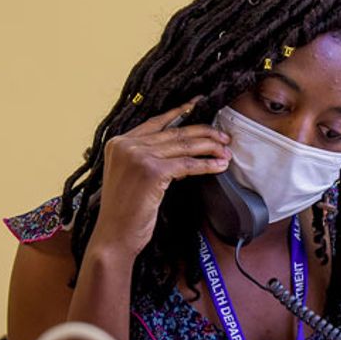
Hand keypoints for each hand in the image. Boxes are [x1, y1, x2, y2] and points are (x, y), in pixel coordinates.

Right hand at [92, 100, 230, 255]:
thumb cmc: (124, 212)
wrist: (114, 236)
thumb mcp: (131, 176)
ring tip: (226, 151)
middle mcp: (126, 145)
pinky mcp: (152, 171)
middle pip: (174, 133)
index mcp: (118, 142)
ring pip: (183, 146)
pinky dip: (206, 165)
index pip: (156, 122)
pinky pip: (187, 164)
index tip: (198, 103)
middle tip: (223, 137)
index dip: (180, 112)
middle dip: (203, 133)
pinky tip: (219, 166)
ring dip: (209, 148)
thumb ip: (147, 157)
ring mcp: (138, 156)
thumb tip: (182, 150)